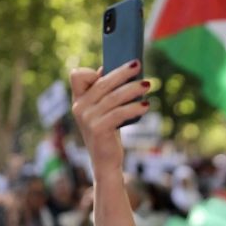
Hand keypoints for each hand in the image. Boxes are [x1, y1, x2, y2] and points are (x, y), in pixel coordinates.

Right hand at [70, 63, 149, 180]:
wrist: (105, 161)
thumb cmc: (107, 132)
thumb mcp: (102, 111)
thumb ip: (103, 93)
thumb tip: (109, 69)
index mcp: (78, 100)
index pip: (77, 76)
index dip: (92, 71)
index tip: (109, 68)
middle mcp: (80, 107)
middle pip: (102, 83)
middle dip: (121, 73)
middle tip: (138, 64)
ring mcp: (88, 119)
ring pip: (113, 98)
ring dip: (132, 89)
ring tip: (147, 84)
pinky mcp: (98, 129)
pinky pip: (119, 113)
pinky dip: (134, 108)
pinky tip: (147, 105)